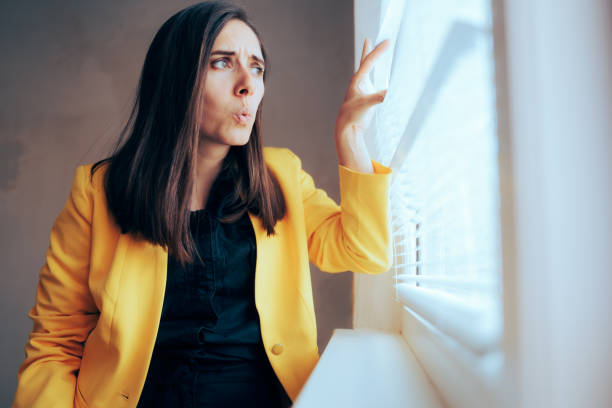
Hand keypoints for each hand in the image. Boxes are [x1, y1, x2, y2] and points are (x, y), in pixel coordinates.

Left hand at [334, 38, 388, 171]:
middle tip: (368, 38)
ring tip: (369, 49)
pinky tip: (376, 73)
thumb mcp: (366, 104)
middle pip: (365, 62)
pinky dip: (375, 73)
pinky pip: (372, 80)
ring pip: (367, 71)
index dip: (378, 51)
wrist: (348, 128)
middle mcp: (359, 82)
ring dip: (370, 60)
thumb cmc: (353, 115)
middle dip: (368, 50)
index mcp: (357, 80)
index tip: (388, 41)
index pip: (369, 61)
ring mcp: (362, 89)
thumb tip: (390, 92)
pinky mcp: (366, 96)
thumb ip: (378, 97)